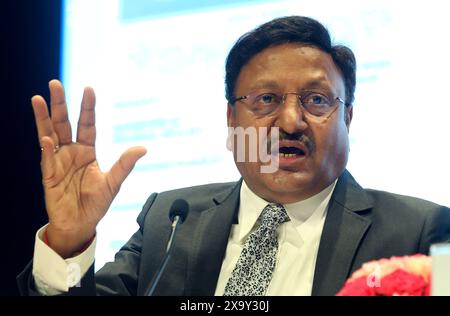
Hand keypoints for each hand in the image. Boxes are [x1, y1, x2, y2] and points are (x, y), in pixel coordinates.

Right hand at [32, 80, 146, 257]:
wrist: (81, 225)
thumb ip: (125, 164)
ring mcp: (58, 162)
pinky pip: (47, 159)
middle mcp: (71, 153)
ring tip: (39, 99)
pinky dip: (47, 148)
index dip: (87, 108)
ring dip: (43, 118)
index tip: (88, 89)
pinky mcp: (49, 176)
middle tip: (55, 83)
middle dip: (60, 104)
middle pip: (64, 123)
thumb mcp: (113, 182)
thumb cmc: (96, 204)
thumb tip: (142, 147)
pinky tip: (47, 137)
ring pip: (49, 135)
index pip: (87, 125)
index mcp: (87, 152)